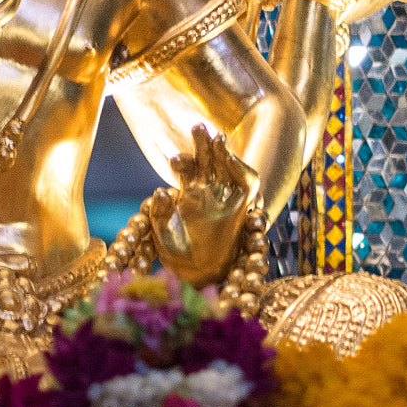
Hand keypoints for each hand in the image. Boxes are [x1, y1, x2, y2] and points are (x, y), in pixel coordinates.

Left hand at [151, 124, 256, 284]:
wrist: (201, 280)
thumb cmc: (179, 258)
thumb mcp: (162, 235)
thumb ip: (160, 214)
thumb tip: (160, 191)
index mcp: (186, 194)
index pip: (187, 168)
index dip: (183, 161)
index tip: (176, 160)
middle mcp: (207, 192)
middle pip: (207, 159)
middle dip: (202, 143)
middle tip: (197, 127)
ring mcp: (225, 197)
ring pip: (225, 165)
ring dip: (221, 150)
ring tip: (216, 137)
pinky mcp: (243, 206)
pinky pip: (246, 181)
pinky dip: (240, 168)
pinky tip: (230, 158)